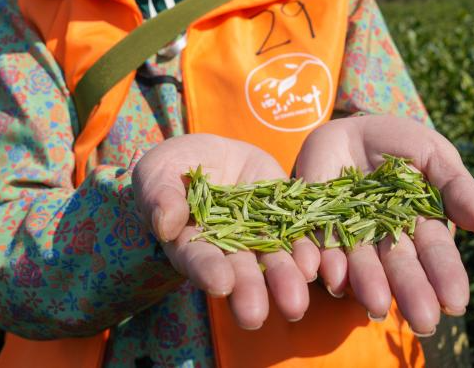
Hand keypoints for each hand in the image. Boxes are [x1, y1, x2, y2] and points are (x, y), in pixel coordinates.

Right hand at [132, 134, 320, 328]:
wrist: (208, 156)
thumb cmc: (172, 168)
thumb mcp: (158, 172)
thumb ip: (159, 196)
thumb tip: (164, 223)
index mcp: (189, 242)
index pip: (197, 259)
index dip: (208, 271)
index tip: (220, 284)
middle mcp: (227, 248)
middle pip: (239, 271)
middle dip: (249, 291)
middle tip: (256, 316)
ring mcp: (258, 234)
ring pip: (274, 261)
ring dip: (285, 281)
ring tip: (296, 303)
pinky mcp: (284, 216)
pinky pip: (298, 236)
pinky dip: (307, 252)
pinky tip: (315, 264)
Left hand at [293, 115, 473, 335]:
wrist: (351, 130)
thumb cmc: (402, 145)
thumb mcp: (433, 154)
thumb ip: (455, 184)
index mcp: (421, 226)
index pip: (436, 254)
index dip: (446, 277)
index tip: (455, 301)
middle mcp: (387, 240)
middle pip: (399, 268)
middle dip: (411, 293)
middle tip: (423, 322)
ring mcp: (352, 236)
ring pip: (360, 265)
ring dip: (368, 285)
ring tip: (377, 304)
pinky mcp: (317, 228)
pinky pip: (319, 248)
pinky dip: (324, 262)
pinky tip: (332, 276)